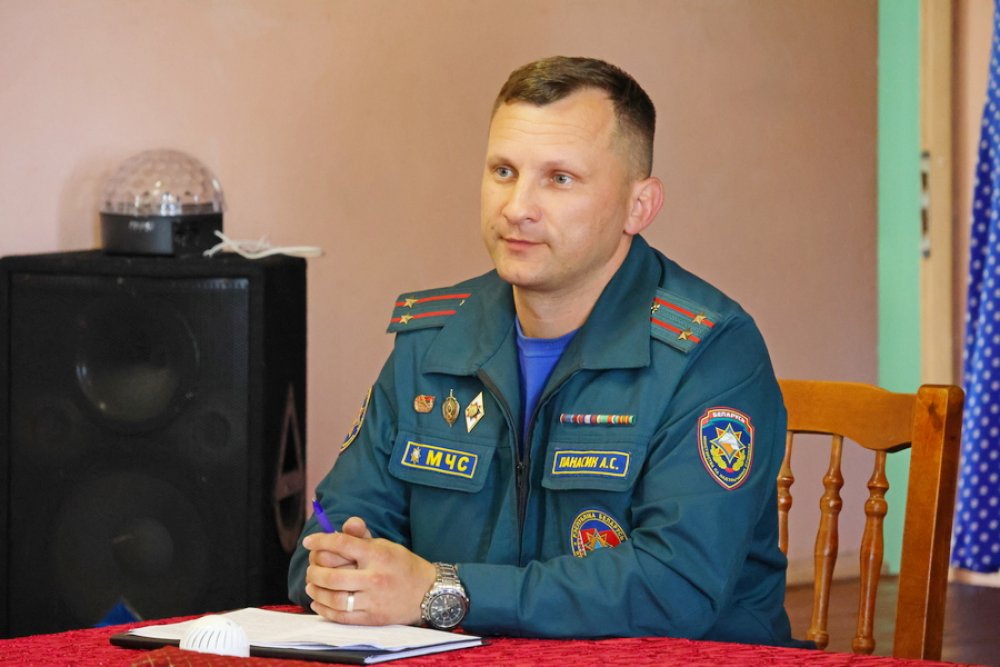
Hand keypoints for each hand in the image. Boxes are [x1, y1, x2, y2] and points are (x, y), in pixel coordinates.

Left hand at [303, 516, 435, 625]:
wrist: (427, 592)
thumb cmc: (402, 565)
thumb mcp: (386, 546)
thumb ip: (362, 536)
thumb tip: (347, 523)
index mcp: (378, 555)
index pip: (342, 543)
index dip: (321, 541)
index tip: (308, 541)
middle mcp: (375, 577)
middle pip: (333, 575)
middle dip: (314, 571)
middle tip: (310, 569)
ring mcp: (373, 600)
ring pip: (334, 598)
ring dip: (317, 591)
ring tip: (311, 585)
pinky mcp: (372, 618)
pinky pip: (341, 616)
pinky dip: (325, 610)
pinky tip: (318, 603)